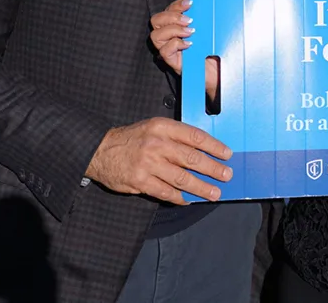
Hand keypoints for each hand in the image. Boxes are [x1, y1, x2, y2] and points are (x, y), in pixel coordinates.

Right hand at [85, 118, 232, 203]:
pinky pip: (165, 192)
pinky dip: (179, 198)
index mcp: (162, 127)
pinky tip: (188, 199)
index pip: (195, 136)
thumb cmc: (133, 138)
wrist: (100, 150)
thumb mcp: (154, 127)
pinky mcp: (140, 181)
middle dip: (213, 169)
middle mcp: (157, 144)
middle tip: (226, 175)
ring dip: (201, 187)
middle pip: (192, 158)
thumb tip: (203, 149)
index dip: (214, 146)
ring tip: (214, 192)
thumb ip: (176, 136)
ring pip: (181, 178)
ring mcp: (148, 164)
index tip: (227, 154)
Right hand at [150, 0, 218, 97]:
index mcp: (177, 26)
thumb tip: (205, 4)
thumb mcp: (209, 31)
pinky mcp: (172, 62)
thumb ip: (203, 19)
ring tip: (190, 32)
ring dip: (173, 30)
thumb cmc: (214, 51)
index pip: (168, 10)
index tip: (190, 2)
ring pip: (156, 35)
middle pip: (156, 20)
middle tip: (189, 20)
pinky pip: (164, 51)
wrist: (218, 72)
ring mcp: (169, 50)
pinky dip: (176, 44)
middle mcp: (169, 37)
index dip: (177, 5)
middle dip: (172, 16)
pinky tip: (189, 44)